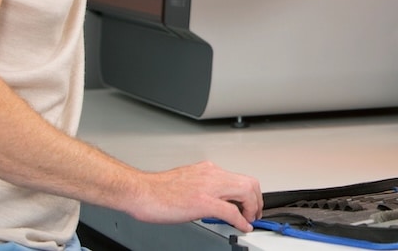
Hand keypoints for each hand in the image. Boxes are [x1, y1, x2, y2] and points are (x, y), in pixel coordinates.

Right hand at [126, 161, 262, 230]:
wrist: (140, 191)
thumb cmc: (157, 190)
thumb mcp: (188, 182)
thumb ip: (204, 187)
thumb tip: (215, 200)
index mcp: (208, 170)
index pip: (240, 177)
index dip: (251, 192)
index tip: (250, 204)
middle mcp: (211, 174)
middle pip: (249, 183)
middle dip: (257, 200)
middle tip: (255, 213)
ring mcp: (209, 187)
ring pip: (245, 192)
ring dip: (253, 208)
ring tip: (251, 220)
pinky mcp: (203, 202)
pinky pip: (231, 211)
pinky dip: (241, 220)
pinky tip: (242, 226)